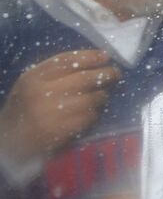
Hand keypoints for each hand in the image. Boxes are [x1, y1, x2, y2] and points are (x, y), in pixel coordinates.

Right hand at [0, 50, 120, 171]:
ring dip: (102, 96)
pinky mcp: (61, 131)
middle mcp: (42, 93)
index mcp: (33, 78)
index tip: (105, 56)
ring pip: (90, 99)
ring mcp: (52, 113)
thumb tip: (92, 61)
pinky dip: (94, 114)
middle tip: (115, 74)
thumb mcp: (30, 85)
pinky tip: (93, 113)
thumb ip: (54, 72)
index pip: (66, 60)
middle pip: (84, 78)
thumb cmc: (24, 109)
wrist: (8, 142)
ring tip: (103, 95)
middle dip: (105, 74)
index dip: (89, 56)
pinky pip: (88, 117)